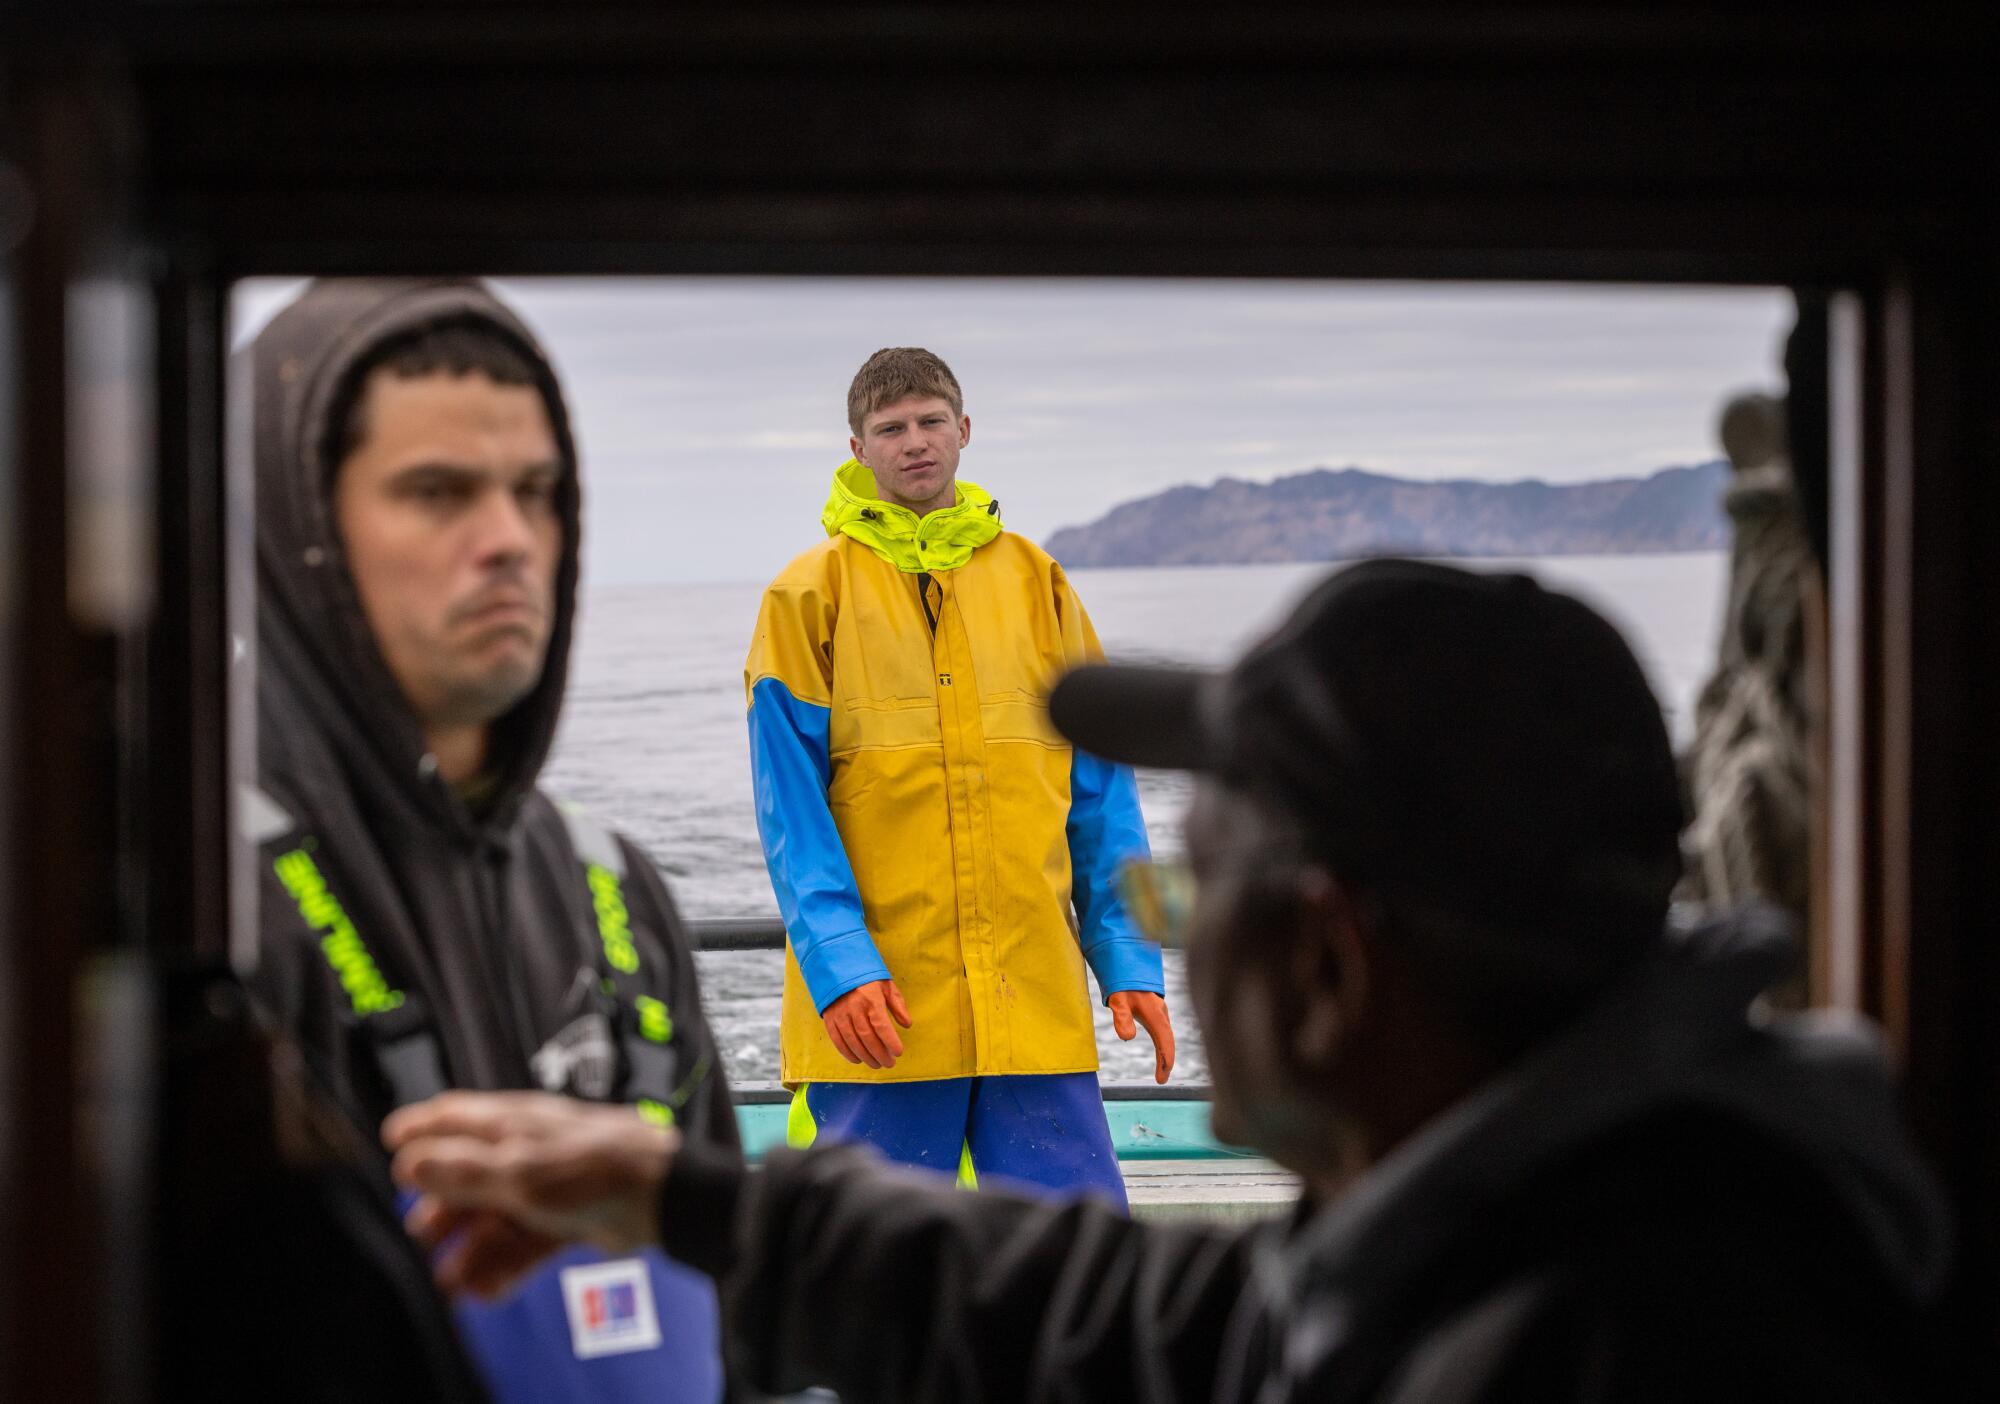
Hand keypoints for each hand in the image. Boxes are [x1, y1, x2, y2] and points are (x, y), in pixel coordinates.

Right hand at [383, 1091, 674, 1297]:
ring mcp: (548, 1184)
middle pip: (470, 1176)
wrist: (662, 1197)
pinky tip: (485, 1291)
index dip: (420, 1129)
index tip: (389, 1146)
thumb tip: (408, 1162)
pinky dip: (503, 1265)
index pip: (456, 1117)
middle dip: (442, 1208)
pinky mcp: (568, 1218)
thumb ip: (462, 1170)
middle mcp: (527, 1149)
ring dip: (471, 1247)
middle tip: (420, 1236)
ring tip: (450, 1281)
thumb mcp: (517, 1171)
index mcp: (513, 1123)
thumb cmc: (592, 1168)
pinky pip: (525, 1242)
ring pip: (496, 1215)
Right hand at [822, 978, 912, 1068]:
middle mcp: (854, 1008)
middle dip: (880, 1054)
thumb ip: (897, 1005)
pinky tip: (858, 1060)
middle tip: (889, 1063)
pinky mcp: (830, 1019)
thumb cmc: (866, 977)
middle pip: (868, 1037)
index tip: (898, 1052)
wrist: (837, 967)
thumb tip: (907, 1024)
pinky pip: (838, 1040)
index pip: (881, 1026)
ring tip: (876, 1064)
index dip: (890, 1041)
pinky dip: (848, 1053)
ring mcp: (840, 1014)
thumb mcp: (886, 985)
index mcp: (871, 999)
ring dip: (866, 1057)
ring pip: (853, 1042)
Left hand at [1109, 991, 1175, 1084]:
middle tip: (1162, 1080)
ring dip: (1166, 1053)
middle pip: (1168, 1042)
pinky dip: (1164, 1044)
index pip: (1164, 1043)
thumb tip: (1127, 1038)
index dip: (1164, 1062)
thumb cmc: (1123, 983)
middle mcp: (1162, 1015)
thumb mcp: (1118, 999)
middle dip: (1166, 1061)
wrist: (1129, 964)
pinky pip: (1164, 1031)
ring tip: (1162, 1071)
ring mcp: (1161, 1012)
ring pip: (1167, 1036)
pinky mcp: (1157, 1011)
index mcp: (1156, 1015)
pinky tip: (1160, 1051)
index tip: (1161, 1080)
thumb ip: (1122, 1017)